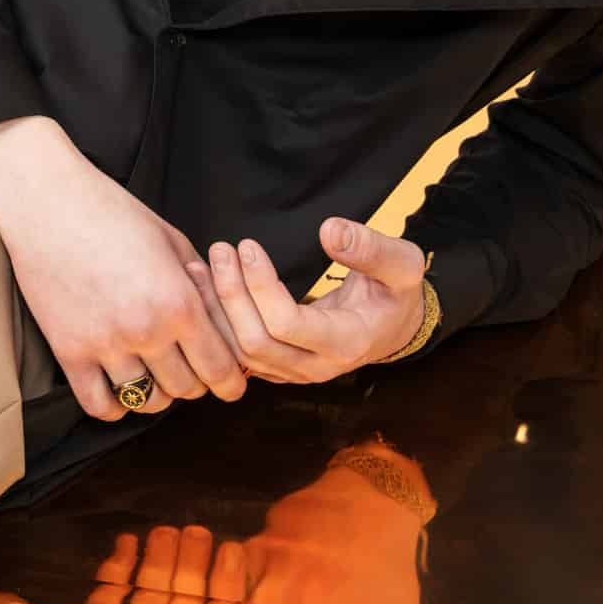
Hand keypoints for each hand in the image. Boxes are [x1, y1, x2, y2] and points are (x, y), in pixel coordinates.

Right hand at [0, 137, 248, 421]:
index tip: (229, 381)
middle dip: (195, 384)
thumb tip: (219, 320)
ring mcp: (105, 345)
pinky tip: (119, 383)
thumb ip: (201, 284)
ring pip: (146, 401)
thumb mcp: (172, 240)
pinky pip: (100, 405)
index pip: (220, 369)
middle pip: (186, 390)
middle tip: (189, 367)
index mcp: (179, 301)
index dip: (231, 381)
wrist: (49, 202)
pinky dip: (116, 403)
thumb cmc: (113, 212)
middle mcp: (147, 331)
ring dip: (156, 393)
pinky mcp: (69, 352)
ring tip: (154, 373)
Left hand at [198, 218, 431, 384]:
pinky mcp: (280, 368)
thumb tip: (330, 230)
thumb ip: (371, 248)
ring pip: (242, 354)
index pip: (287, 324)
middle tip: (220, 251)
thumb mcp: (403, 264)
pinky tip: (207, 290)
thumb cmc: (397, 292)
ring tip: (200, 268)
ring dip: (219, 311)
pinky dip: (221, 325)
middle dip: (231, 296)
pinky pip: (241, 355)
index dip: (260, 286)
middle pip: (256, 343)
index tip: (248, 247)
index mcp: (346, 342)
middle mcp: (316, 367)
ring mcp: (295, 373)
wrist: (395, 327)